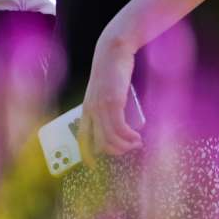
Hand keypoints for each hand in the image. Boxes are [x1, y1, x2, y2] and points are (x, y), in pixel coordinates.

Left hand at [83, 31, 144, 156]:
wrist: (113, 52)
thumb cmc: (112, 72)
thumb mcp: (106, 93)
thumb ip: (108, 107)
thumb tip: (119, 126)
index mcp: (86, 109)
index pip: (82, 137)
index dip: (86, 154)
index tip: (93, 166)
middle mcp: (90, 110)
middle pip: (100, 142)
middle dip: (116, 151)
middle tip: (130, 148)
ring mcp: (100, 107)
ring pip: (111, 138)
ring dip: (126, 145)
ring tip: (137, 143)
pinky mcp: (112, 102)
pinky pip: (119, 128)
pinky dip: (129, 137)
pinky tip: (137, 138)